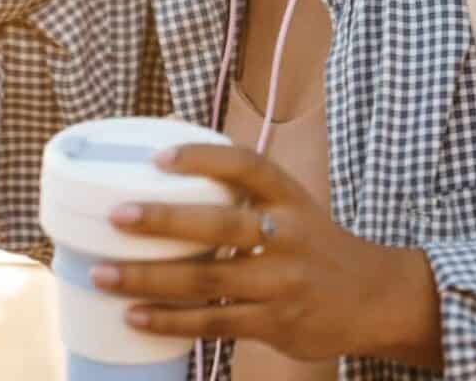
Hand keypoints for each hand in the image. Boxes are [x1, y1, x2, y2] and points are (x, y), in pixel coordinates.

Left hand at [90, 143, 393, 361]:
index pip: (246, 165)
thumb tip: (175, 153)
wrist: (372, 296)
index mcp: (289, 195)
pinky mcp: (275, 322)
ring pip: (207, 279)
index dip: (203, 157)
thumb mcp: (293, 204)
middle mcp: (287, 233)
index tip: (159, 157)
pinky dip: (171, 320)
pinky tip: (135, 316)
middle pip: (220, 225)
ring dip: (150, 278)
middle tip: (116, 216)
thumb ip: (245, 189)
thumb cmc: (315, 242)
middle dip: (164, 221)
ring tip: (104, 274)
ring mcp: (282, 280)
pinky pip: (214, 321)